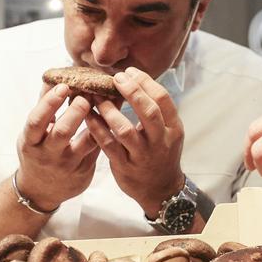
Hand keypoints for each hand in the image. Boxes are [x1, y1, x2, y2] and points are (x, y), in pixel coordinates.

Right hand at [15, 83, 100, 210]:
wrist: (41, 190)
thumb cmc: (38, 151)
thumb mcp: (34, 132)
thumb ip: (44, 106)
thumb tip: (52, 76)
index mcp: (30, 141)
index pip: (36, 120)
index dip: (49, 103)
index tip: (63, 86)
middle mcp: (48, 154)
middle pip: (62, 132)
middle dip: (76, 112)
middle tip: (87, 94)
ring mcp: (67, 165)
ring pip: (85, 143)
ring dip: (97, 121)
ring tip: (105, 101)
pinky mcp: (84, 171)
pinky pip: (98, 149)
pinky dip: (106, 131)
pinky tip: (114, 115)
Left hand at [85, 67, 184, 215]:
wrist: (161, 189)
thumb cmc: (161, 154)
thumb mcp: (169, 132)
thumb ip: (156, 111)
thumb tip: (135, 80)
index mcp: (173, 128)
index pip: (163, 98)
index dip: (145, 82)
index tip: (129, 71)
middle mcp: (160, 141)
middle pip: (148, 111)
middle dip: (131, 91)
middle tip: (115, 78)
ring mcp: (142, 155)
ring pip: (125, 129)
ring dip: (109, 110)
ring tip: (97, 96)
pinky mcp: (125, 166)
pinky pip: (108, 145)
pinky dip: (97, 129)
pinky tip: (88, 116)